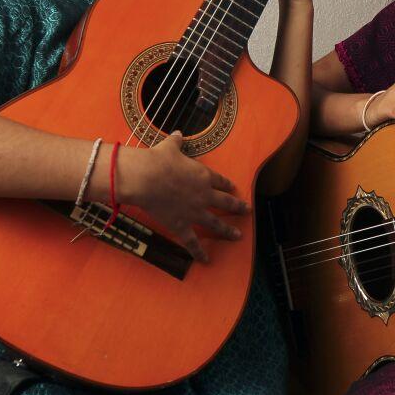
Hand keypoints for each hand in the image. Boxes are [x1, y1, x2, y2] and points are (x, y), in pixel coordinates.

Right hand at [120, 131, 250, 262]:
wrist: (147, 177)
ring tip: (238, 236)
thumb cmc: (158, 160)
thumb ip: (176, 142)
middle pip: (226, 203)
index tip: (233, 189)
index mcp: (203, 175)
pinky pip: (193, 242)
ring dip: (228, 231)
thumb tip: (178, 134)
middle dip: (238, 207)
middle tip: (247, 211)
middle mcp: (204, 194)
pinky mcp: (182, 225)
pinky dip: (200, 252)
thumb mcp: (169, 147)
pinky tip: (207, 260)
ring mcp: (195, 212)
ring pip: (216, 223)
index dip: (228, 186)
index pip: (221, 181)